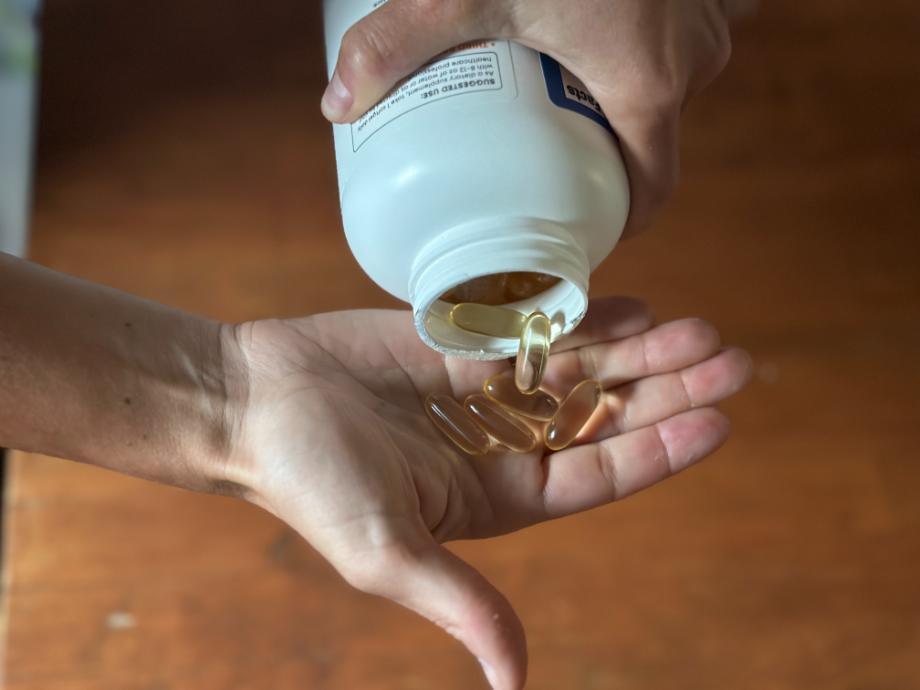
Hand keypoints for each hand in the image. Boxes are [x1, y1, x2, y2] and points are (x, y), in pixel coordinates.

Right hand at [219, 297, 751, 688]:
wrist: (251, 401)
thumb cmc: (311, 482)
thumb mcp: (386, 553)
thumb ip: (460, 604)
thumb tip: (515, 684)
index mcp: (497, 497)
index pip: (600, 475)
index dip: (660, 451)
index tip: (719, 421)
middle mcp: (502, 443)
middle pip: (606, 417)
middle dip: (669, 391)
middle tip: (736, 363)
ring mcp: (485, 388)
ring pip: (580, 369)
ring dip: (641, 349)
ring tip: (701, 328)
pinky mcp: (460, 340)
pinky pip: (534, 326)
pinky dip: (583, 316)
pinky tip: (634, 305)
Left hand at [322, 0, 756, 234]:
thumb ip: (398, 41)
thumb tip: (339, 103)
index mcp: (649, 84)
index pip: (652, 189)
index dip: (619, 220)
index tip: (582, 228)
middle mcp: (692, 59)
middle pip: (650, 136)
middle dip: (601, 152)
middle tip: (548, 157)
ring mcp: (705, 18)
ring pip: (668, 81)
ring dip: (622, 94)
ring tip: (566, 96)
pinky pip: (680, 36)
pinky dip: (647, 44)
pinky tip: (603, 31)